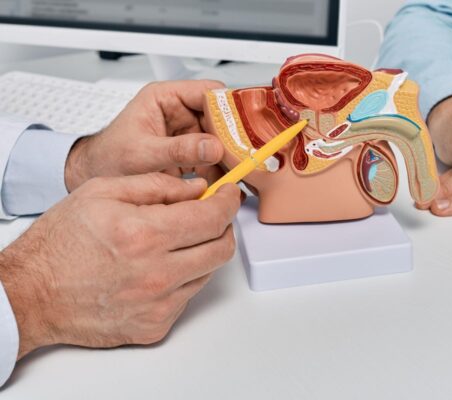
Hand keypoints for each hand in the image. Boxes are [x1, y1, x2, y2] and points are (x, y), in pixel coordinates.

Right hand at [0, 173, 240, 357]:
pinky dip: (183, 278)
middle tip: (212, 215)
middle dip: (224, 226)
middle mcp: (157, 274)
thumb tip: (198, 188)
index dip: (228, 202)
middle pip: (222, 248)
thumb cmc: (60, 244)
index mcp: (145, 235)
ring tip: (176, 241)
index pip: (213, 217)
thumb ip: (157, 185)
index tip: (229, 194)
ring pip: (208, 272)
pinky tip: (159, 268)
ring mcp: (159, 305)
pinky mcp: (155, 326)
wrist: (32, 294)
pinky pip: (188, 297)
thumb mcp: (102, 192)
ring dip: (203, 251)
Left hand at [65, 80, 225, 191]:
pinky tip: (223, 182)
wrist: (96, 177)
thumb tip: (211, 146)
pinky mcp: (189, 152)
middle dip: (231, 138)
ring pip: (220, 139)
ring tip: (235, 172)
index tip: (240, 128)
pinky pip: (213, 158)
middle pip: (219, 118)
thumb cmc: (108, 158)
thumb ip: (178, 149)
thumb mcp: (143, 154)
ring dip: (227, 157)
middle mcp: (179, 112)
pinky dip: (220, 171)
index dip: (227, 108)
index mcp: (165, 98)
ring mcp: (186, 132)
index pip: (207, 92)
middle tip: (242, 156)